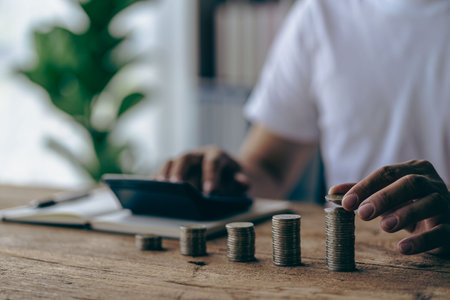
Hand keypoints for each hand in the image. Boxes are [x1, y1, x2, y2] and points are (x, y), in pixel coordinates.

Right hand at [156, 146, 249, 195]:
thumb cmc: (235, 179)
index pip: (213, 162)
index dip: (211, 176)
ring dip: (164, 173)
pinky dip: (156, 179)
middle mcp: (198, 154)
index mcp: (216, 154)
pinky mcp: (175, 170)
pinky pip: (163, 172)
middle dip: (180, 171)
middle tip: (177, 186)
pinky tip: (149, 189)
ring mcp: (184, 161)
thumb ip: (242, 181)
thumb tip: (243, 182)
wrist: (230, 174)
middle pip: (186, 157)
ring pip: (171, 162)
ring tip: (159, 187)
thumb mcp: (243, 180)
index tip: (209, 192)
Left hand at [329, 160, 449, 255]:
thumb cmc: (410, 204)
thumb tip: (332, 192)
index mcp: (414, 169)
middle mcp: (431, 182)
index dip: (365, 187)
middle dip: (384, 197)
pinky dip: (421, 240)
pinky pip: (440, 232)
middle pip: (408, 183)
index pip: (387, 173)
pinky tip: (402, 248)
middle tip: (362, 213)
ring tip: (384, 226)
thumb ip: (362, 192)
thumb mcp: (387, 196)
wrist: (445, 221)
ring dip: (404, 214)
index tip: (346, 203)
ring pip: (428, 203)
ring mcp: (445, 203)